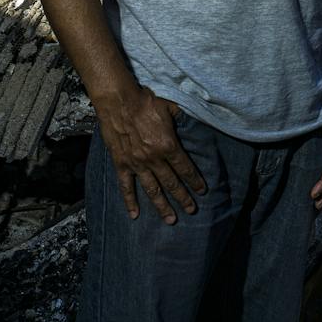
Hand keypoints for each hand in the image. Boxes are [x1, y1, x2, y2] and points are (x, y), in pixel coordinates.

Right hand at [94, 83, 206, 222]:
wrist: (119, 101)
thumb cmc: (146, 102)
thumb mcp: (171, 108)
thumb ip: (181, 119)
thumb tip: (190, 120)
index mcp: (168, 145)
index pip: (185, 168)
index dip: (195, 180)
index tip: (202, 191)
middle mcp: (154, 159)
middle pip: (172, 183)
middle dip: (183, 198)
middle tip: (191, 210)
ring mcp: (137, 164)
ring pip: (152, 190)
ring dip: (162, 206)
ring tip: (171, 219)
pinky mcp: (121, 164)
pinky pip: (126, 186)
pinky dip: (130, 201)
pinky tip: (135, 214)